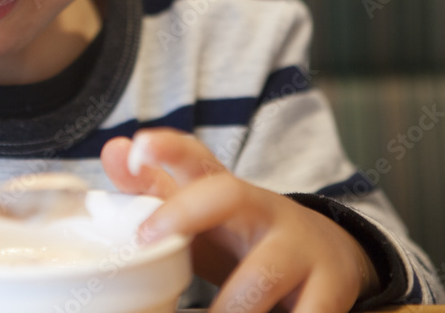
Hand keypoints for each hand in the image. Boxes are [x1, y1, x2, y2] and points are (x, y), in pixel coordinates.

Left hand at [100, 128, 379, 312]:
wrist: (328, 254)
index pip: (194, 155)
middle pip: (225, 194)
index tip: (137, 148)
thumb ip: (153, 187)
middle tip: (146, 240)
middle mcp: (265, 209)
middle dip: (183, 213)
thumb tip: (113, 150)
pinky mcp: (332, 289)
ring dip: (229, 305)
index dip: (166, 148)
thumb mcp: (201, 213)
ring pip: (263, 275)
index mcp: (227, 191)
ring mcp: (301, 249)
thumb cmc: (242, 235)